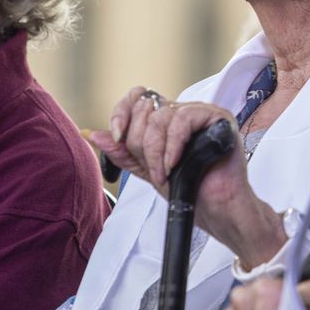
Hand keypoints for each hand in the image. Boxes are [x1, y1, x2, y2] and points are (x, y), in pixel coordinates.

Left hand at [85, 87, 286, 267]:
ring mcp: (200, 113)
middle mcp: (181, 112)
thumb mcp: (147, 171)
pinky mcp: (217, 117)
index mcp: (165, 120)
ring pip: (161, 116)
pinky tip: (174, 163)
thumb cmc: (189, 191)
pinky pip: (183, 120)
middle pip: (146, 109)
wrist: (216, 209)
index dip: (121, 114)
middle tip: (153, 170)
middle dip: (141, 144)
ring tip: (164, 173)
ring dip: (156, 151)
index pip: (136, 99)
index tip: (116, 136)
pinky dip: (173, 145)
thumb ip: (122, 152)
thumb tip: (92, 134)